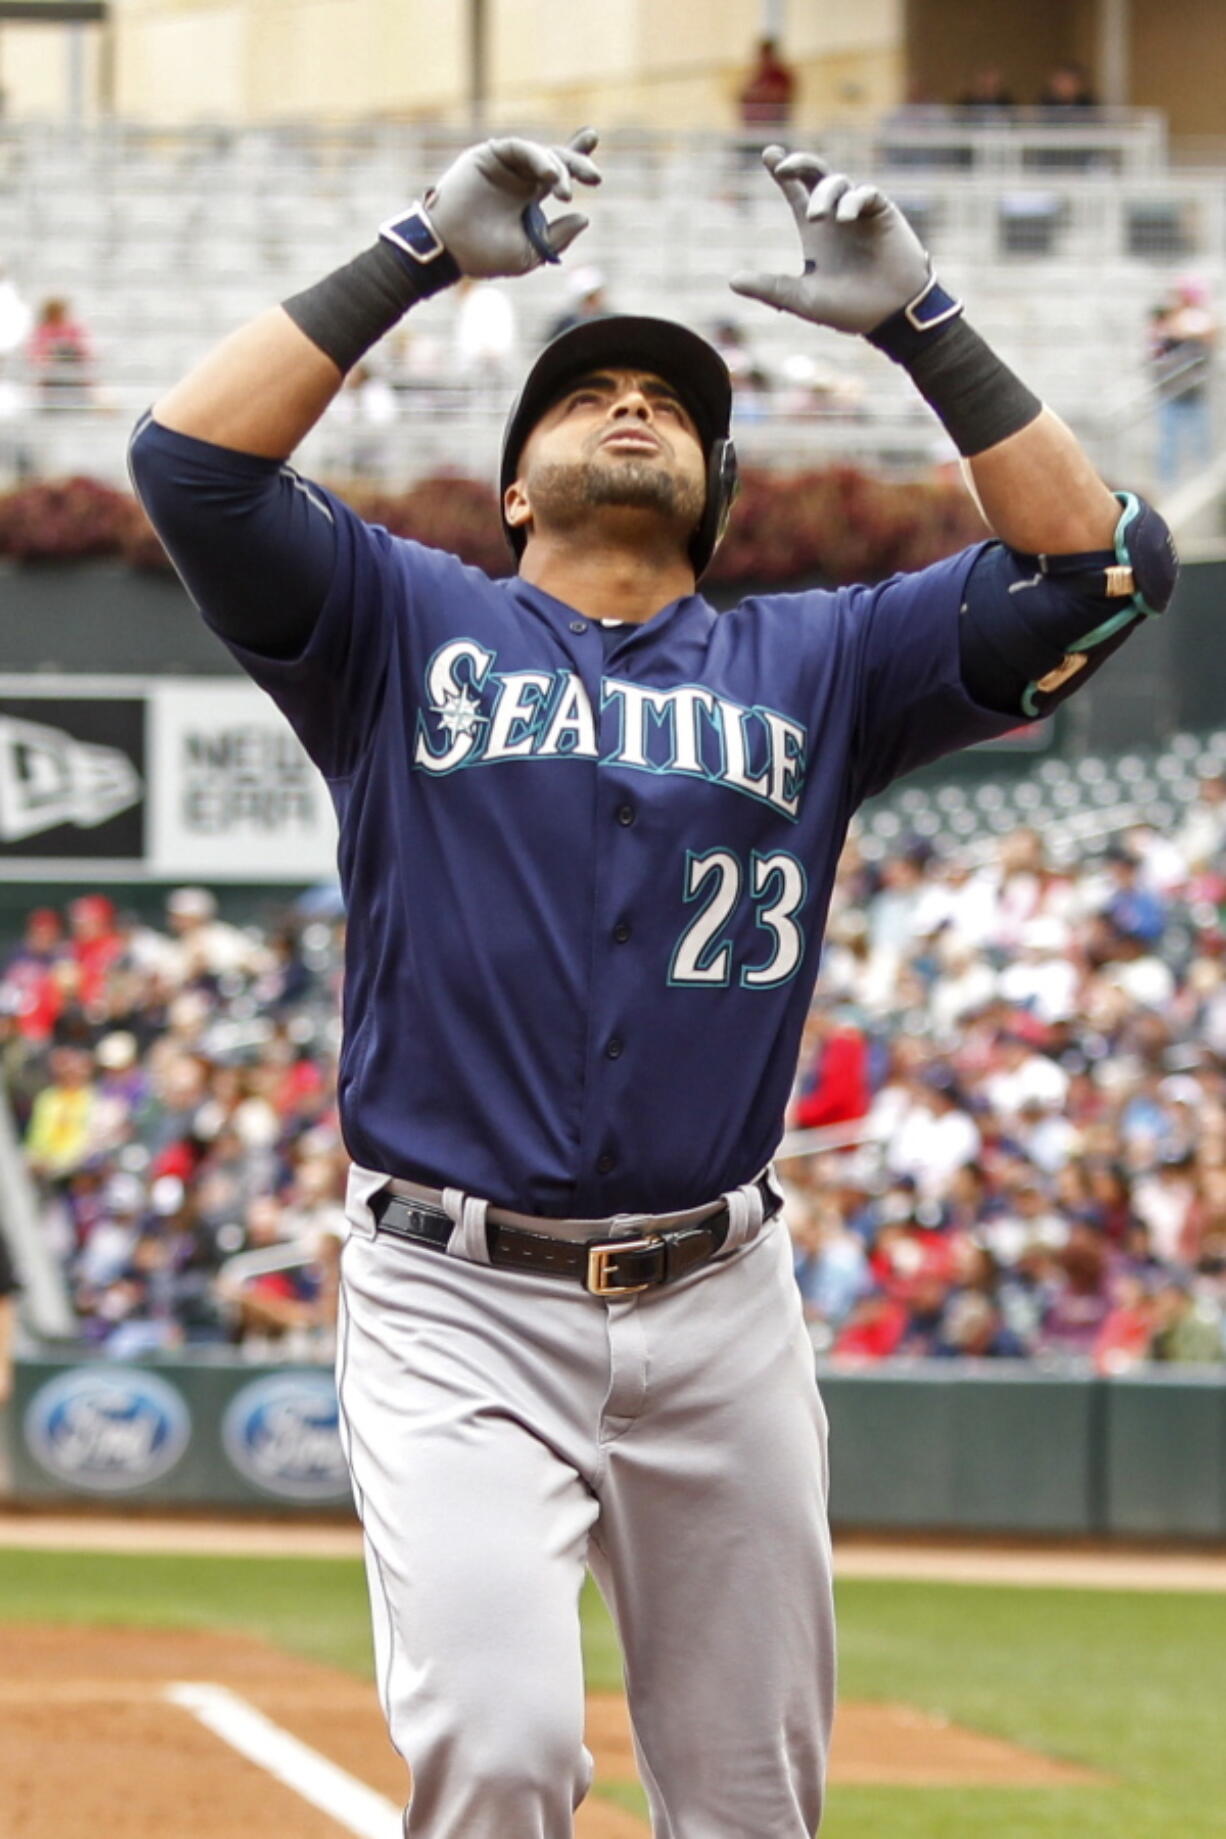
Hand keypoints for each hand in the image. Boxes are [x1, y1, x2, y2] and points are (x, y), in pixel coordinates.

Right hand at [423, 130, 601, 277]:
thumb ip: (556, 237)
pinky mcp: (488, 155)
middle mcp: (517, 178)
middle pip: (554, 159)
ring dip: (558, 169)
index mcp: (527, 198)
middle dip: (576, 162)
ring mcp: (503, 165)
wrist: (449, 250)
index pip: (557, 178)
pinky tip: (549, 176)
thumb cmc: (485, 257)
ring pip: (540, 155)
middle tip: (594, 177)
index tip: (597, 174)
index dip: (577, 166)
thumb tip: (583, 218)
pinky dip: (537, 158)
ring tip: (563, 191)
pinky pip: (519, 148)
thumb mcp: (530, 252)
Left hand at [730, 146, 930, 334]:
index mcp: (816, 232)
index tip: (769, 155)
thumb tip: (732, 281)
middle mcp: (835, 216)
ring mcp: (859, 213)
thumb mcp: (803, 299)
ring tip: (816, 217)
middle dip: (799, 164)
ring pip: (838, 182)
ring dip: (824, 194)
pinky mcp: (883, 213)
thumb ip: (770, 288)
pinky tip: (843, 218)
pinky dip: (852, 200)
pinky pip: (865, 193)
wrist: (892, 315)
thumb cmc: (849, 310)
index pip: (796, 193)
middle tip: (783, 168)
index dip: (784, 174)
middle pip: (815, 174)